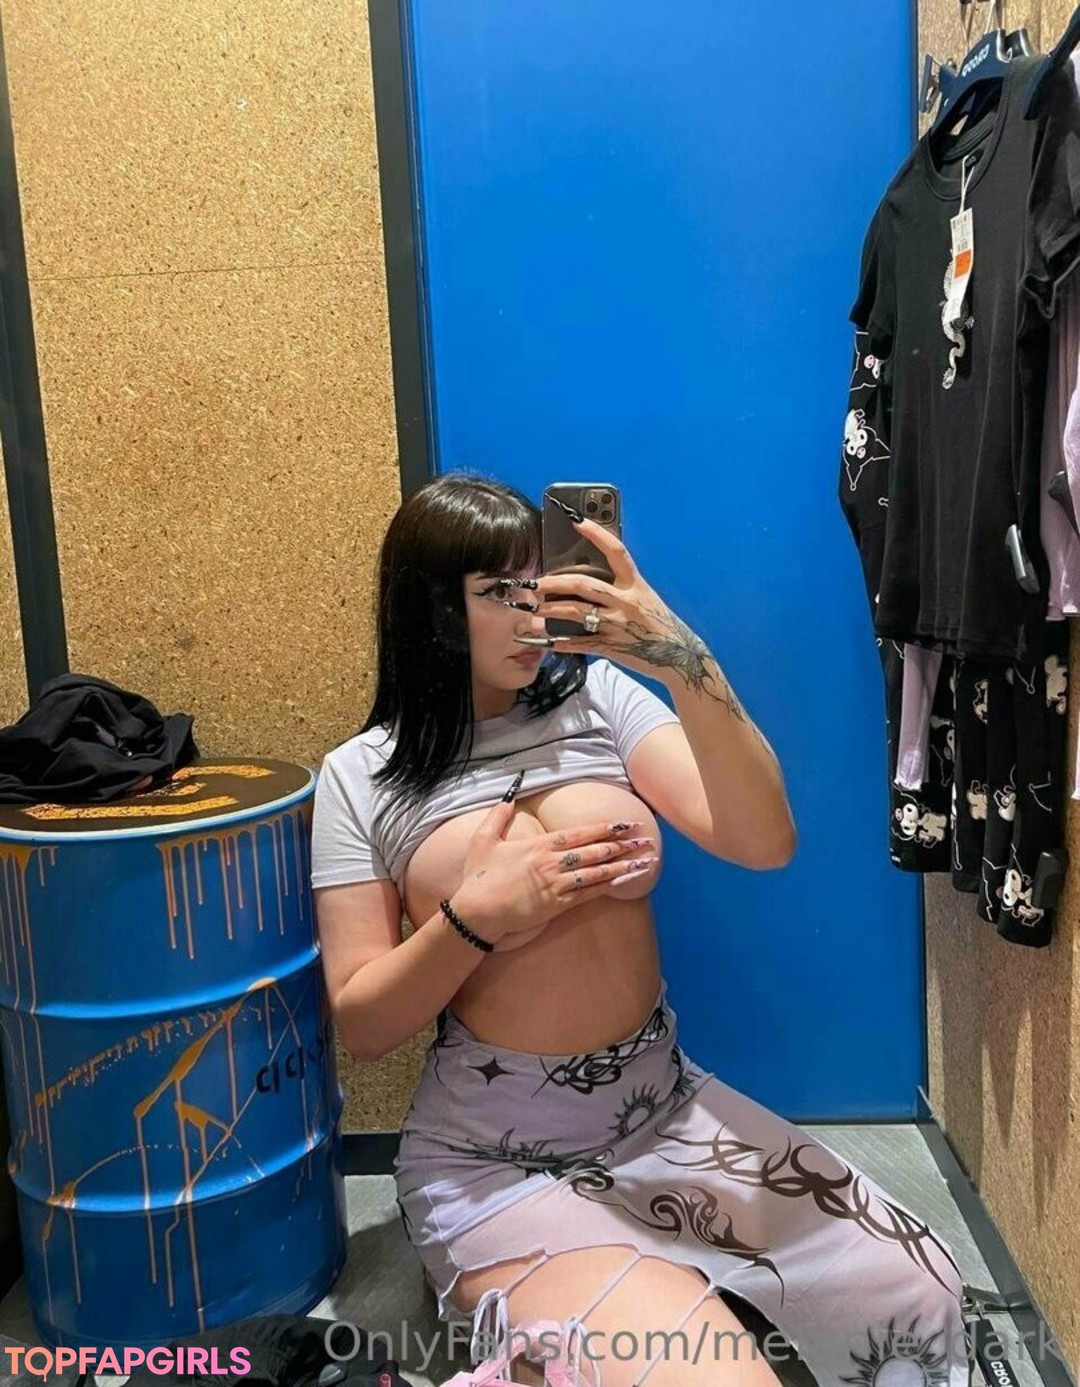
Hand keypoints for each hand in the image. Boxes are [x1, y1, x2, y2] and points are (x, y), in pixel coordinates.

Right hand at [449, 796, 656, 943]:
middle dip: (623, 844)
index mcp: (540, 845)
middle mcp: (553, 862)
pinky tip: (625, 882)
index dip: (605, 828)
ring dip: (623, 865)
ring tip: (645, 861)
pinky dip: (609, 886)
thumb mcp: (483, 841)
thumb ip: (497, 816)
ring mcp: (557, 884)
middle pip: (595, 850)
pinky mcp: (558, 904)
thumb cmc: (479, 878)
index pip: (580, 833)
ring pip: (597, 872)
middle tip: (645, 839)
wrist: (478, 912)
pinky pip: (589, 894)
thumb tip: (507, 798)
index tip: (625, 823)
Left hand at [527, 517, 714, 688]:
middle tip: (537, 581)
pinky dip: (561, 642)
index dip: (596, 533)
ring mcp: (617, 624)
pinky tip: (548, 640)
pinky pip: (580, 643)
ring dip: (551, 609)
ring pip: (576, 612)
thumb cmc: (660, 624)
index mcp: (636, 585)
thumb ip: (623, 587)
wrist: (681, 657)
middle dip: (555, 582)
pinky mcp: (612, 647)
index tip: (576, 520)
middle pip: (583, 584)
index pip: (616, 551)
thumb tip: (593, 577)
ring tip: (535, 608)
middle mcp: (626, 601)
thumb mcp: (646, 598)